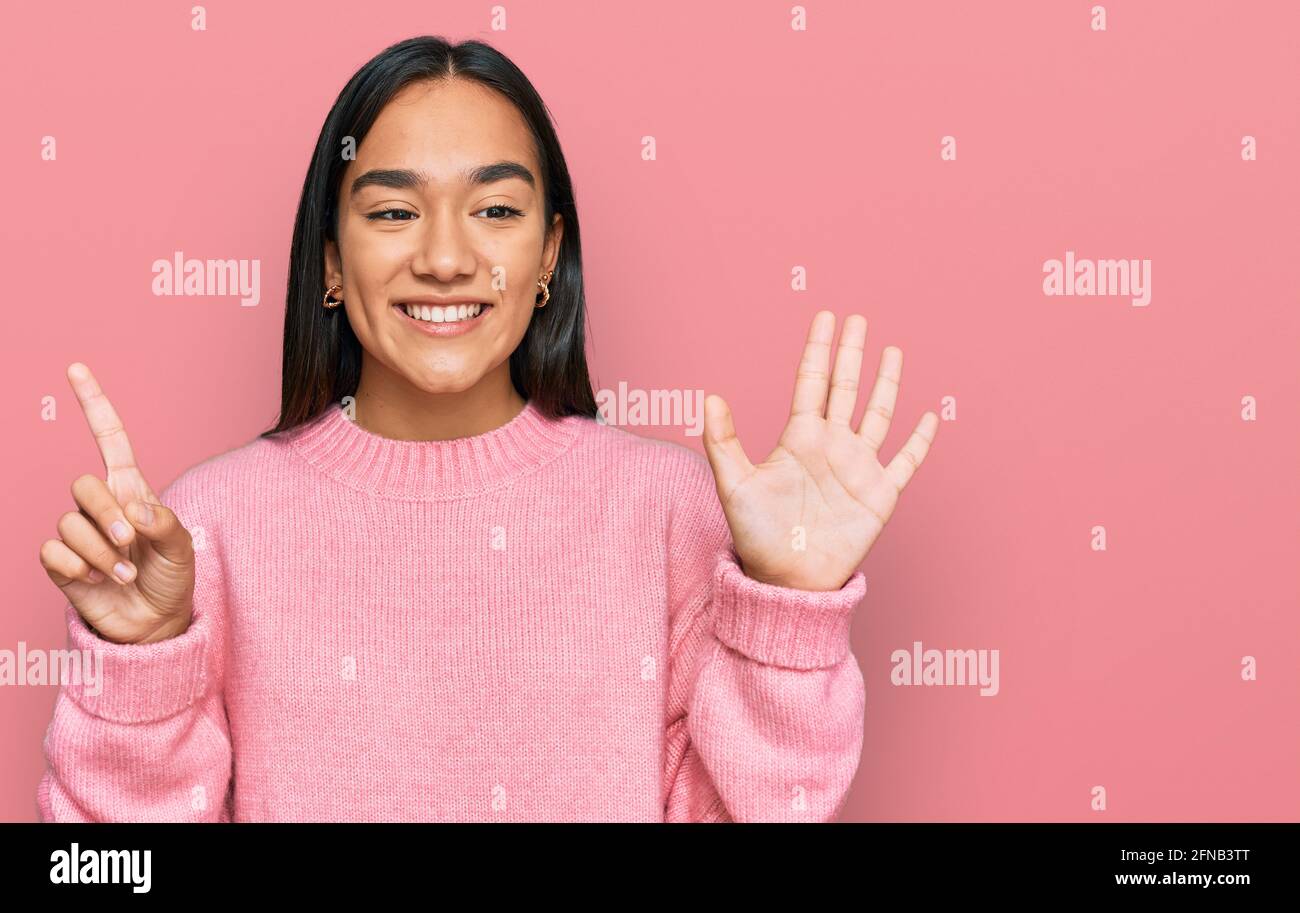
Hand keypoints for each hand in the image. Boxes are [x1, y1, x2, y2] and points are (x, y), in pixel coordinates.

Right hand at [38, 363, 195, 644]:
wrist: (156, 623)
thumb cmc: (171, 578)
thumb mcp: (182, 547)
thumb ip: (164, 523)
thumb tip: (134, 510)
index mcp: (131, 490)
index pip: (110, 439)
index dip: (94, 404)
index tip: (77, 369)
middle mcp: (100, 506)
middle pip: (82, 484)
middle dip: (106, 515)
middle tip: (130, 543)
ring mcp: (78, 533)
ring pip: (69, 522)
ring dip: (101, 553)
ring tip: (124, 574)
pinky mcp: (61, 563)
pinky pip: (53, 551)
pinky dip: (77, 568)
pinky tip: (95, 581)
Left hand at [701, 311, 938, 590]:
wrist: (787, 579)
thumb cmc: (757, 535)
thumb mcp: (734, 486)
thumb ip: (723, 442)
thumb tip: (708, 397)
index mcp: (799, 438)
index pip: (812, 382)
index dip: (818, 349)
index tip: (825, 316)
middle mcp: (831, 445)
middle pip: (846, 388)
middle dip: (852, 353)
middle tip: (857, 318)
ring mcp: (858, 467)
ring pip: (878, 414)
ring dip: (886, 383)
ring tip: (893, 350)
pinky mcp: (880, 494)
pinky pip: (905, 461)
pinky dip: (918, 440)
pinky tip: (929, 416)